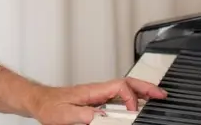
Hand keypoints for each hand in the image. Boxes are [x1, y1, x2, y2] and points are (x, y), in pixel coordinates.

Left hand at [26, 77, 166, 124]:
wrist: (39, 102)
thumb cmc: (49, 106)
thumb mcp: (66, 114)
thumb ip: (85, 115)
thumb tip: (103, 117)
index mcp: (93, 90)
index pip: (119, 87)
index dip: (131, 98)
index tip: (134, 112)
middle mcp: (98, 90)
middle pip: (127, 84)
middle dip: (146, 88)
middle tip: (162, 94)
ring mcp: (98, 94)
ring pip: (124, 88)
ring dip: (141, 91)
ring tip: (156, 96)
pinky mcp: (96, 101)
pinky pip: (118, 96)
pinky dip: (132, 97)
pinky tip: (137, 103)